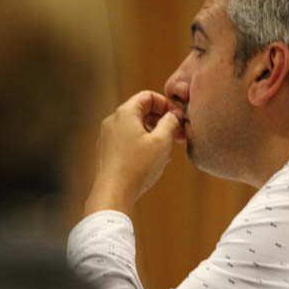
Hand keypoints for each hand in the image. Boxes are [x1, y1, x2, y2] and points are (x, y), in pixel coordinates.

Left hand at [84, 91, 183, 215]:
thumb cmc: (138, 166)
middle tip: (179, 134)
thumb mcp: (162, 141)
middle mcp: (113, 121)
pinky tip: (156, 159)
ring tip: (169, 149)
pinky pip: (130, 139)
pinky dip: (145, 143)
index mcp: (125, 113)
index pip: (148, 96)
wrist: (114, 192)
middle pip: (142, 111)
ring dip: (156, 133)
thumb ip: (171, 122)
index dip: (166, 105)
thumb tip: (174, 115)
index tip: (179, 118)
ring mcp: (109, 136)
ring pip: (137, 126)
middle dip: (163, 120)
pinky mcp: (109, 151)